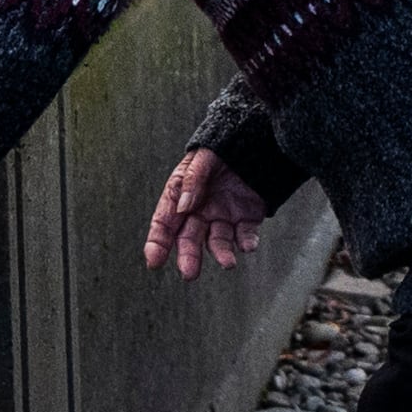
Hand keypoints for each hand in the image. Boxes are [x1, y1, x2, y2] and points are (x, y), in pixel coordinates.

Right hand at [144, 148, 266, 277]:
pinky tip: (248, 246)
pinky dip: (247, 242)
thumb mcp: (204, 156)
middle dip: (188, 256)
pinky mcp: (247, 217)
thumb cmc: (223, 146)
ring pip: (219, 241)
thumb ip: (192, 179)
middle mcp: (201, 210)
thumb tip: (184, 206)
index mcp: (183, 195)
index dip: (157, 242)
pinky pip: (246, 234)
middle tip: (189, 273)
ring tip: (228, 263)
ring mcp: (224, 215)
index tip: (154, 261)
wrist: (257, 138)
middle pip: (190, 238)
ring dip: (221, 253)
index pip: (165, 222)